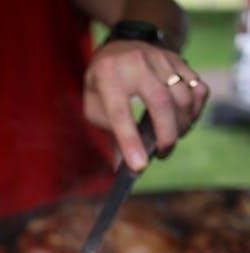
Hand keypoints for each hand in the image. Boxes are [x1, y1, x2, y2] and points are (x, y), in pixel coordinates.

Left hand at [84, 40, 208, 170]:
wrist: (122, 46)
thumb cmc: (104, 84)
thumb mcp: (94, 106)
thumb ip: (109, 134)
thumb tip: (124, 167)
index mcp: (108, 74)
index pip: (120, 112)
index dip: (130, 142)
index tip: (139, 167)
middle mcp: (137, 61)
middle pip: (161, 103)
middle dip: (166, 136)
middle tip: (163, 154)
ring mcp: (162, 57)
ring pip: (184, 97)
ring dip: (182, 126)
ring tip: (169, 139)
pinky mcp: (180, 60)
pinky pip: (198, 89)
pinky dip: (195, 111)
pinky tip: (183, 122)